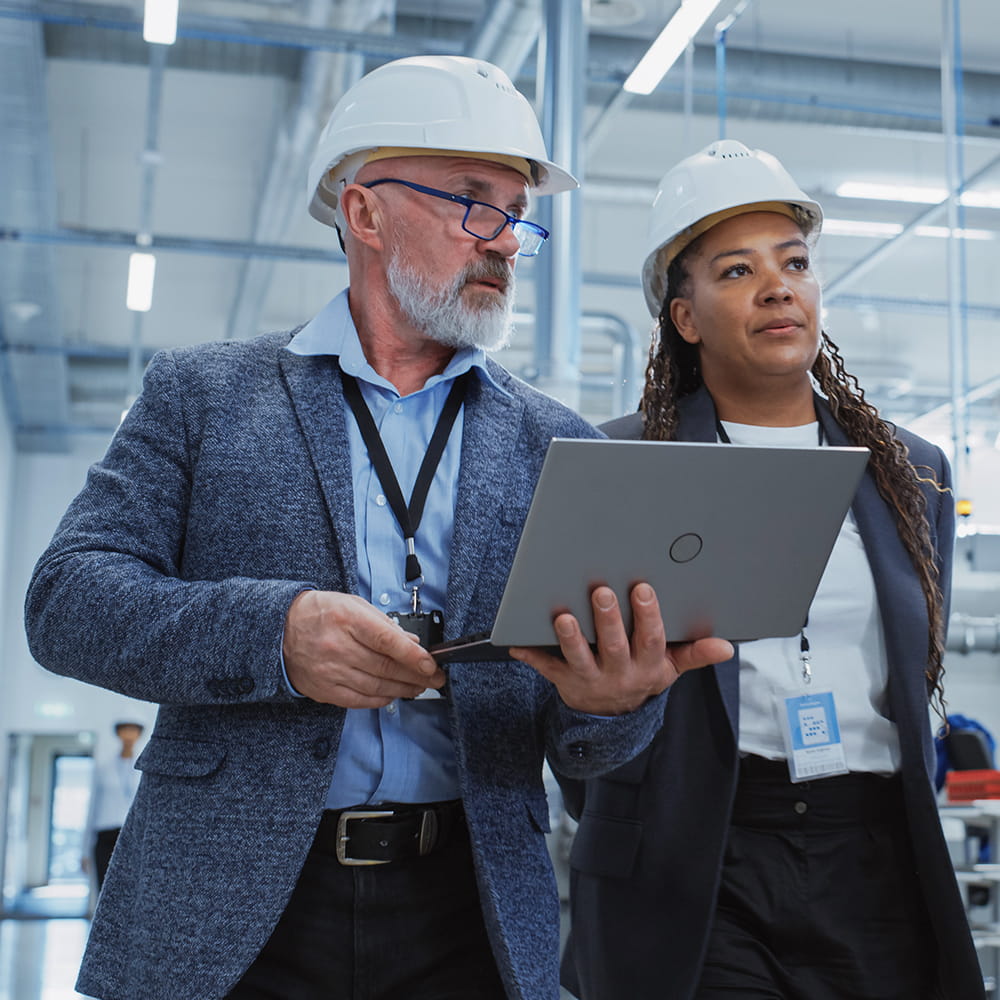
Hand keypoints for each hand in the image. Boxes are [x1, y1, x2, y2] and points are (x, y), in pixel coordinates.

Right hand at [283, 591, 444, 707]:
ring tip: (419, 687)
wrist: (280, 629)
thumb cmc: (320, 613)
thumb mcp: (353, 605)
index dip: (413, 655)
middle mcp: (338, 647)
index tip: (431, 664)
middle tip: (434, 678)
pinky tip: (394, 695)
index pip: (387, 641)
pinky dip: (381, 699)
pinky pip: (360, 700)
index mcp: (347, 620)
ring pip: (376, 686)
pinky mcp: (325, 689)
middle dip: (416, 675)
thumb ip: (383, 623)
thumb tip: (410, 642)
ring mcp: (330, 671)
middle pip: (385, 667)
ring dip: (403, 689)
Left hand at [510, 583, 733, 715]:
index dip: (648, 616)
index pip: (650, 640)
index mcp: (647, 666)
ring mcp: (589, 679)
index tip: (643, 589)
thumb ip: (695, 654)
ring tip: (563, 616)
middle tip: (602, 592)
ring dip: (570, 638)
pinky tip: (516, 642)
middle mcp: (618, 674)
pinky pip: (546, 668)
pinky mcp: (563, 680)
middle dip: (608, 620)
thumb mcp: (670, 668)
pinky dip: (531, 655)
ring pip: (579, 658)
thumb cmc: (642, 676)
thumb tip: (726, 647)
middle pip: (613, 646)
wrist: (612, 717)